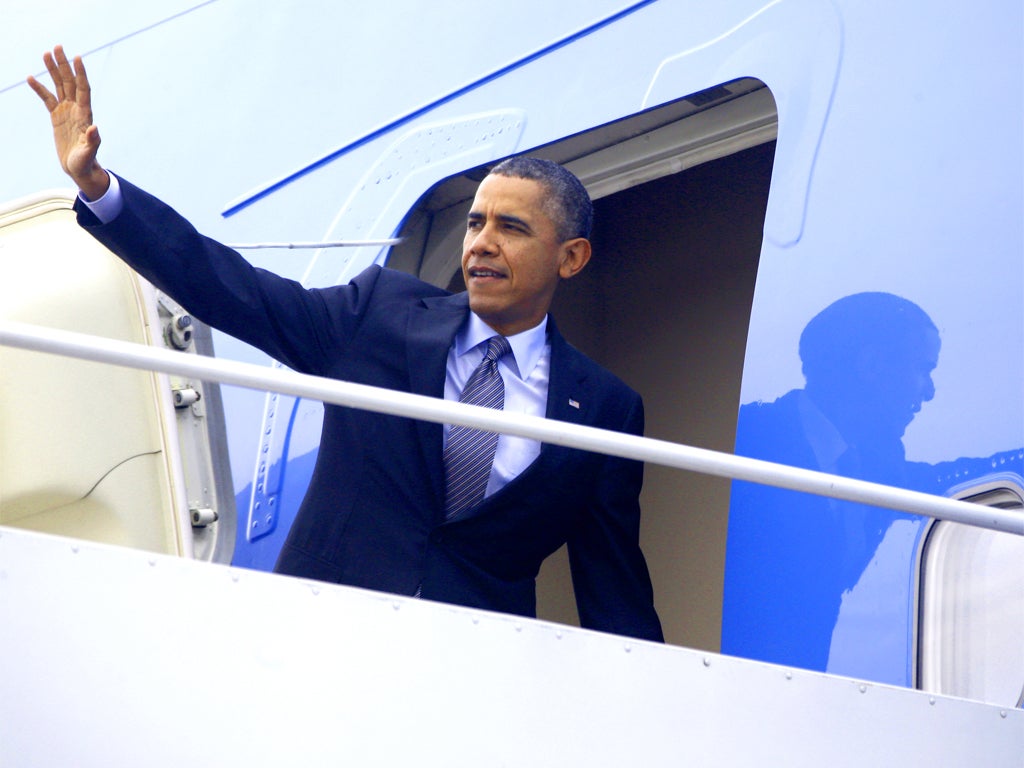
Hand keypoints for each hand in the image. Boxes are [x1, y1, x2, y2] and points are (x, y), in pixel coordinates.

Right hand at [27, 45, 109, 199]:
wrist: (79, 169)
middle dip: (64, 65)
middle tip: (58, 47)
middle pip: (70, 82)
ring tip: (46, 53)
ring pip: (59, 86)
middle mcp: (77, 110)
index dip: (81, 73)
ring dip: (53, 70)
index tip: (77, 57)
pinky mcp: (57, 117)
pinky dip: (40, 89)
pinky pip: (47, 99)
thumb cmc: (86, 162)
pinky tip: (31, 78)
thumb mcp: (89, 153)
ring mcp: (67, 112)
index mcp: (85, 115)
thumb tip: (95, 129)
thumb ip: (93, 141)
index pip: (83, 89)